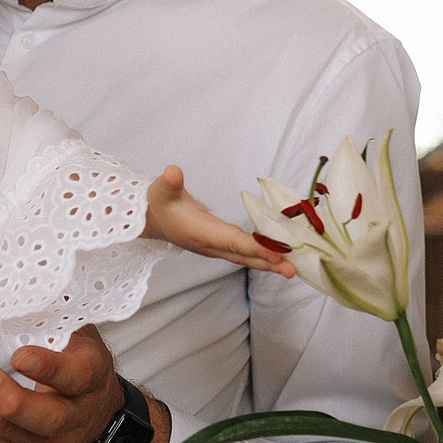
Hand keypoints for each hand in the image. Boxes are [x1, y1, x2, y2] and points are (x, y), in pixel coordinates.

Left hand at [0, 326, 171, 442]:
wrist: (98, 422)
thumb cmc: (83, 371)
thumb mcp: (83, 340)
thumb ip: (61, 318)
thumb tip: (31, 279)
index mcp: (89, 382)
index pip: (71, 379)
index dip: (45, 368)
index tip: (18, 354)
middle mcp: (71, 419)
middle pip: (32, 416)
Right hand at [145, 165, 294, 275]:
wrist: (150, 220)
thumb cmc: (158, 204)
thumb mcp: (161, 190)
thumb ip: (169, 182)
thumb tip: (172, 172)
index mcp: (201, 233)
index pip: (232, 241)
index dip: (254, 247)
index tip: (276, 253)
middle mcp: (211, 245)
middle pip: (243, 256)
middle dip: (268, 262)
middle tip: (292, 270)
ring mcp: (215, 248)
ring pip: (245, 257)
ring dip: (267, 262)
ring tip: (290, 268)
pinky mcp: (218, 246)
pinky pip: (242, 252)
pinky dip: (260, 255)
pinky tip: (275, 254)